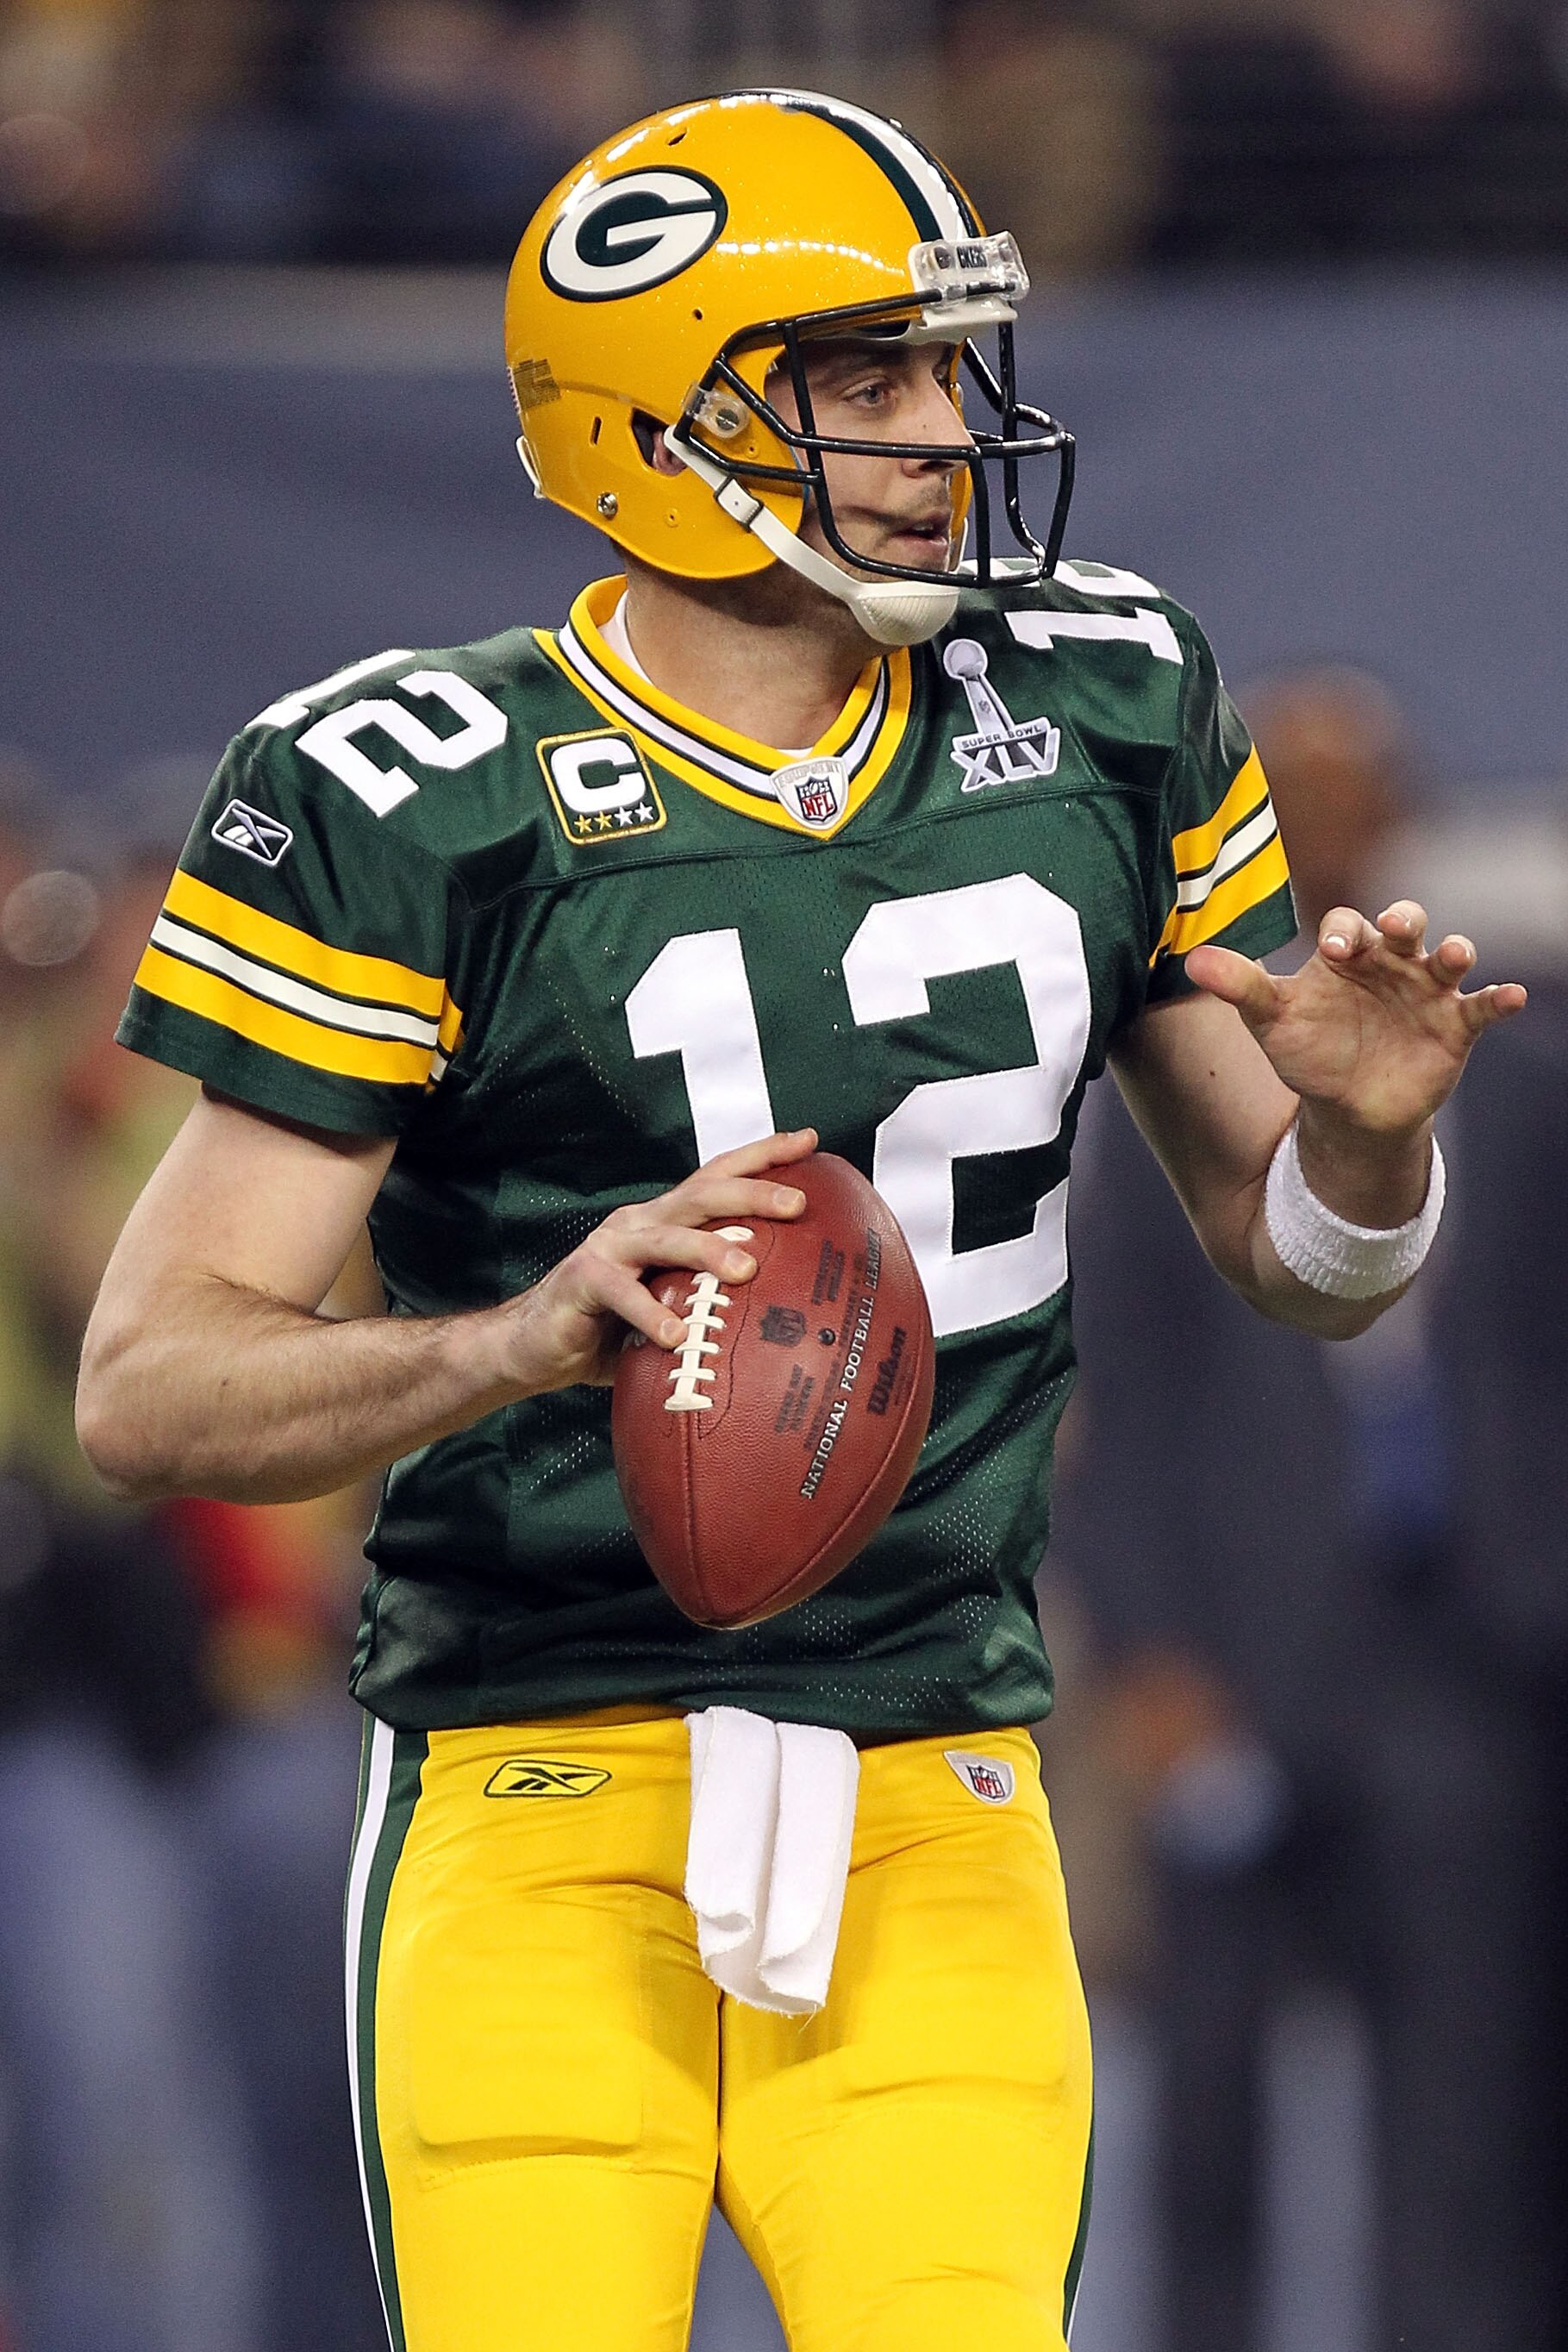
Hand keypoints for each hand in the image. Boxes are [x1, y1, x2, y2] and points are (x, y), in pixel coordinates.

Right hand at [496, 1129, 816, 1393]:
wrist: (535, 1345)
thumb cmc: (613, 1328)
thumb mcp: (671, 1304)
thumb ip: (711, 1299)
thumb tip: (786, 1316)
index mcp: (665, 1220)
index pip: (718, 1177)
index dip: (762, 1157)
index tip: (809, 1141)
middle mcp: (641, 1222)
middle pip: (702, 1194)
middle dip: (752, 1193)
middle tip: (796, 1203)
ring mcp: (610, 1246)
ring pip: (666, 1237)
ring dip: (708, 1249)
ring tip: (746, 1269)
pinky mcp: (582, 1279)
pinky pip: (620, 1293)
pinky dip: (648, 1314)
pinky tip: (675, 1336)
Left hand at [1186, 900, 1525, 1140]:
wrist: (1347, 1110)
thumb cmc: (1308, 1053)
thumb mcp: (1271, 1021)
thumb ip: (1239, 987)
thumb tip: (1192, 959)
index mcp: (1348, 953)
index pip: (1350, 924)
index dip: (1345, 929)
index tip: (1336, 948)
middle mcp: (1392, 963)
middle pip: (1405, 925)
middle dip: (1404, 920)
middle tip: (1396, 928)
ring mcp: (1428, 991)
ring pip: (1449, 957)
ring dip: (1455, 951)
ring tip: (1454, 955)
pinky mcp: (1456, 1026)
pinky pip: (1483, 1006)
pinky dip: (1499, 999)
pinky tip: (1512, 998)